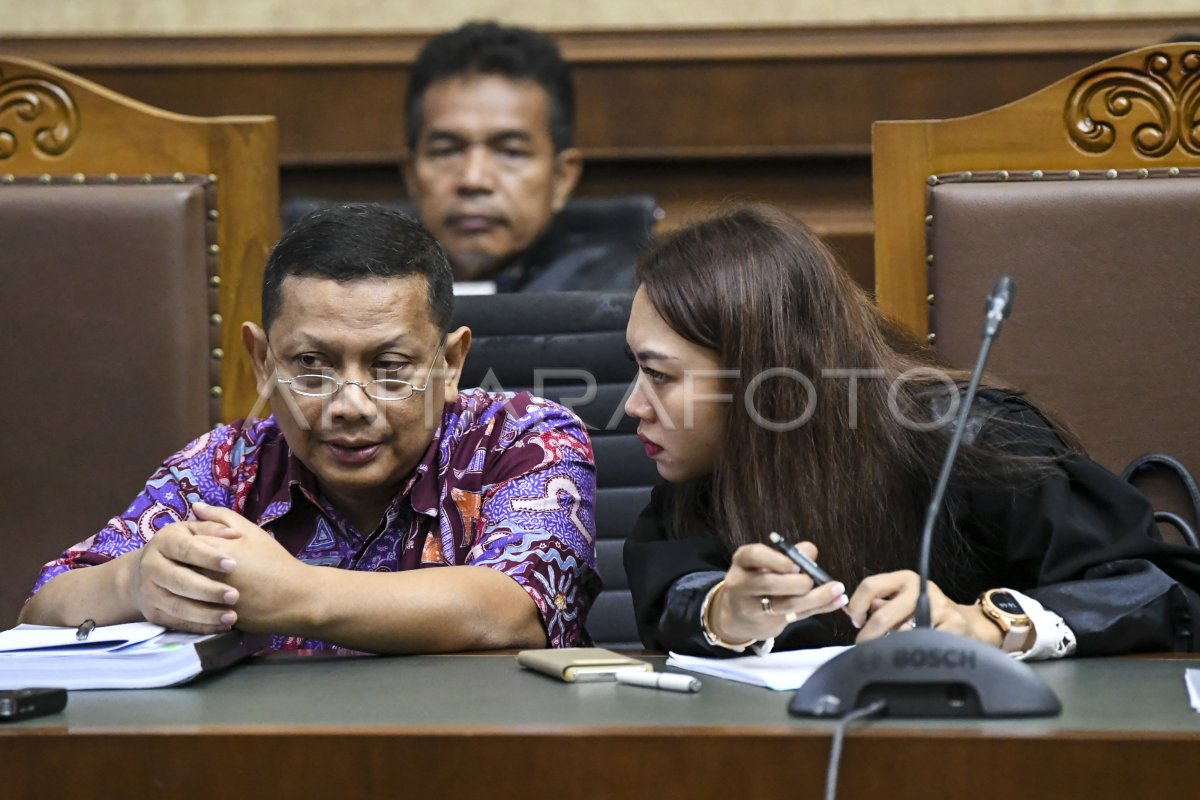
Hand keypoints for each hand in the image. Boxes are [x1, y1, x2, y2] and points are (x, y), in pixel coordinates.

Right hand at [126, 517, 242, 633]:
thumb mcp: (192, 530)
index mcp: (163, 542)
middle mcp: (151, 567)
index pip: (186, 549)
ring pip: (177, 606)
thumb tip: (235, 534)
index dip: (209, 557)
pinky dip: (199, 627)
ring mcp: (150, 593)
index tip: (233, 565)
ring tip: (231, 616)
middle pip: (180, 581)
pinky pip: (176, 623)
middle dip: (208, 590)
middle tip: (235, 595)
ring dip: (205, 614)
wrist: (143, 572)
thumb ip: (213, 528)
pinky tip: (221, 626)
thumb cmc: (179, 546)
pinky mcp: (152, 614)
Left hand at [191, 502, 309, 632]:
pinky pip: (190, 609)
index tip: (193, 544)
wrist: (293, 596)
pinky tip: (199, 599)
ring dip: (183, 585)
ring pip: (181, 589)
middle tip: (191, 564)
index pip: (182, 542)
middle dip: (180, 564)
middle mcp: (204, 573)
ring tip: (196, 581)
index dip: (185, 542)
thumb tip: (195, 506)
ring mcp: (205, 597)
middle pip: (177, 566)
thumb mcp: (251, 531)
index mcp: (212, 549)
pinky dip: (191, 603)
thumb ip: (221, 516)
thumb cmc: (273, 560)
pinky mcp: (210, 616)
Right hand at [709, 543, 846, 643]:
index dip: (775, 560)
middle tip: (811, 580)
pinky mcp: (766, 625)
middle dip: (796, 582)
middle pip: (769, 583)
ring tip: (837, 590)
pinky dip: (820, 607)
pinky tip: (838, 601)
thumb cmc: (758, 580)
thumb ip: (790, 556)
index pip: (754, 555)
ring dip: (815, 597)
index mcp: (743, 561)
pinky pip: (797, 616)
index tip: (794, 564)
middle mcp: (742, 584)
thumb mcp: (766, 563)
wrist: (737, 615)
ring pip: (784, 605)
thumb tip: (811, 551)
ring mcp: (751, 607)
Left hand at [845, 570, 1001, 646]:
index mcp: (906, 578)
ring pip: (900, 634)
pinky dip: (912, 652)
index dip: (857, 605)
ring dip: (889, 647)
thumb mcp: (902, 600)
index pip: (870, 585)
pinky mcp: (954, 625)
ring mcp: (939, 606)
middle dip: (868, 636)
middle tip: (863, 647)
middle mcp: (922, 588)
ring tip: (889, 651)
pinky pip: (921, 644)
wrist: (968, 623)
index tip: (855, 621)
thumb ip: (878, 603)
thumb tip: (850, 611)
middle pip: (882, 615)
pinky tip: (912, 653)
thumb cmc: (927, 613)